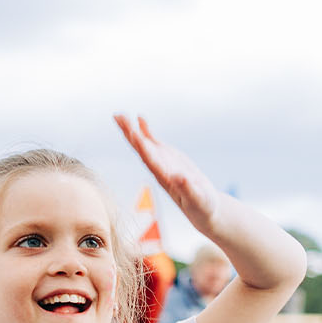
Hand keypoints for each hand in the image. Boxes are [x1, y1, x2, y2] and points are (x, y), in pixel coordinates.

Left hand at [115, 115, 223, 238]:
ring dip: (131, 129)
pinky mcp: (167, 157)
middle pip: (140, 149)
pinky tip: (139, 118)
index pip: (150, 161)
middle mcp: (158, 169)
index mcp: (165, 179)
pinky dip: (146, 130)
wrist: (203, 208)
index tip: (133, 133)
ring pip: (142, 143)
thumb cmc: (202, 206)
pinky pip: (152, 141)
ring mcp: (161, 161)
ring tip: (119, 114)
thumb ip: (188, 189)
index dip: (142, 147)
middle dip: (129, 133)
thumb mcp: (198, 199)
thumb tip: (179, 177)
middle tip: (118, 116)